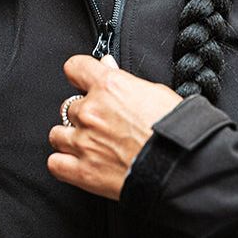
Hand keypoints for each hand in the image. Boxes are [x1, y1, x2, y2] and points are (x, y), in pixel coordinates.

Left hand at [47, 54, 182, 200]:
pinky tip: (78, 162)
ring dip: (70, 138)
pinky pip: (55, 163)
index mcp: (109, 87)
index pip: (75, 68)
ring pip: (57, 134)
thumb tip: (107, 66)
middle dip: (83, 114)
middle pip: (69, 106)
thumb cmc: (177, 131)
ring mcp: (84, 142)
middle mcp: (91, 111)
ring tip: (89, 144)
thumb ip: (125, 80)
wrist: (182, 166)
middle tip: (102, 123)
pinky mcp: (83, 171)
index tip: (83, 81)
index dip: (80, 75)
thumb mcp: (157, 92)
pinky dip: (63, 163)